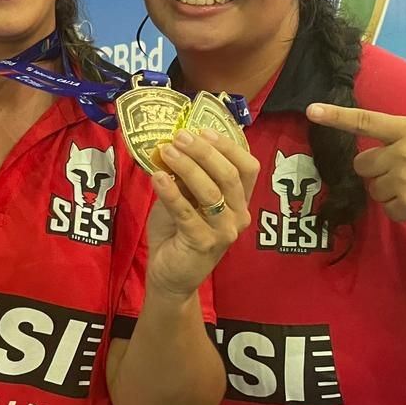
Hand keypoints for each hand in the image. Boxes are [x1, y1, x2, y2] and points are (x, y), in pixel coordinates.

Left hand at [144, 129, 257, 299]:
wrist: (171, 274)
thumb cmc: (179, 229)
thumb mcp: (185, 196)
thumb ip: (186, 175)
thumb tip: (173, 142)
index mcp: (240, 200)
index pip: (248, 167)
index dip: (228, 146)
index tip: (202, 130)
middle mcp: (239, 215)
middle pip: (229, 175)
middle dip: (203, 152)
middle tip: (179, 136)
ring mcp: (224, 232)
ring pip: (211, 192)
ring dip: (187, 167)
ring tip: (165, 151)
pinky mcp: (204, 244)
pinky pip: (187, 213)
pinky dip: (171, 192)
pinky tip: (157, 176)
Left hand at [308, 102, 405, 221]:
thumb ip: (405, 139)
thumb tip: (385, 153)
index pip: (365, 120)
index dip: (336, 116)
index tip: (311, 110)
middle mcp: (402, 152)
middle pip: (363, 164)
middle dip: (376, 170)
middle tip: (400, 171)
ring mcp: (404, 179)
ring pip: (374, 189)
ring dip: (389, 190)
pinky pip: (388, 209)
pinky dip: (400, 209)